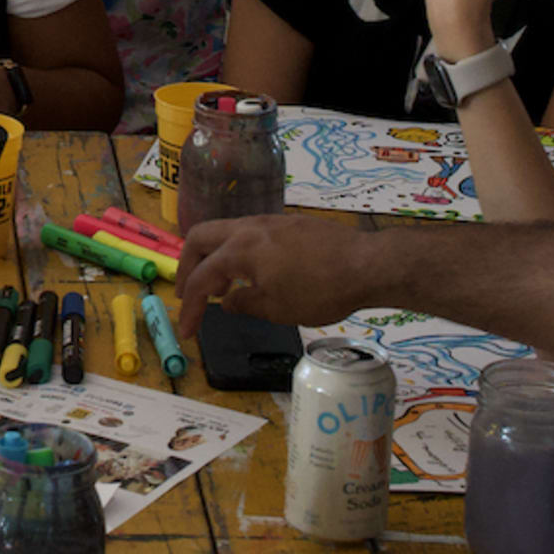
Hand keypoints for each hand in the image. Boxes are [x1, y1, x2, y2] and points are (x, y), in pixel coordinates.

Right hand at [174, 212, 373, 333]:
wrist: (366, 264)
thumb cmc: (321, 290)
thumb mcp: (277, 308)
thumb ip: (245, 304)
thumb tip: (227, 302)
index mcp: (239, 250)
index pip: (200, 279)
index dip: (190, 308)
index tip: (187, 331)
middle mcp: (248, 228)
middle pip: (200, 239)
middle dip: (187, 267)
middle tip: (189, 294)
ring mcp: (269, 222)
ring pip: (225, 232)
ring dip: (213, 258)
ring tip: (222, 289)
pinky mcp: (288, 224)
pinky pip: (248, 233)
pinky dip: (236, 252)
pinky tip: (252, 274)